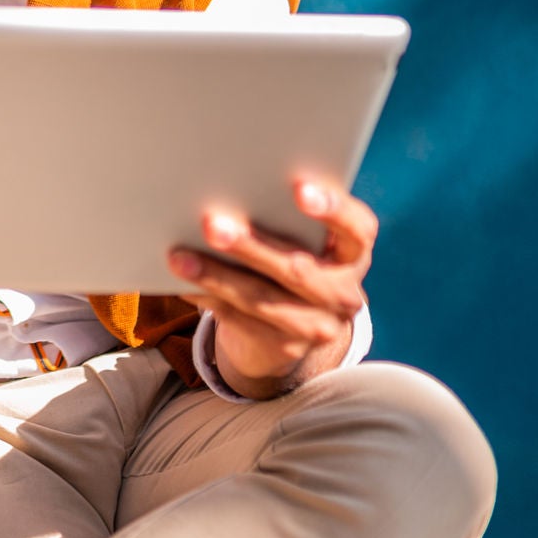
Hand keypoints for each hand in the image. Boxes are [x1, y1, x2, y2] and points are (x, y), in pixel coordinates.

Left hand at [167, 178, 376, 391]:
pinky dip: (206, 297)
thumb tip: (228, 190)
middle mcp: (344, 293)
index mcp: (354, 254)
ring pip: (261, 298)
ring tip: (179, 257)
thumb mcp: (303, 242)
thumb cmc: (292, 260)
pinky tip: (181, 283)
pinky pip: (238, 319)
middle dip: (251, 246)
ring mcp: (316, 327)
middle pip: (297, 268)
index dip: (332, 208)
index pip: (357, 228)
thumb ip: (286, 219)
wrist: (290, 331)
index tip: (299, 188)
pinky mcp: (284, 348)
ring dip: (216, 276)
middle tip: (211, 224)